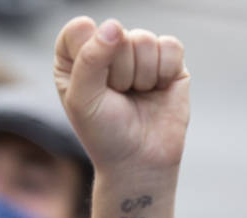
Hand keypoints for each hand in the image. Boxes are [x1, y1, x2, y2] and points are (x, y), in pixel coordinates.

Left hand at [53, 17, 189, 172]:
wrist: (140, 162)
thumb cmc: (105, 135)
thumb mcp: (83, 101)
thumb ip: (90, 60)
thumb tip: (113, 27)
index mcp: (76, 59)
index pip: (79, 29)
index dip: (89, 53)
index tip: (94, 83)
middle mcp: (106, 51)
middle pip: (116, 33)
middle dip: (119, 72)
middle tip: (118, 97)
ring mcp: (138, 54)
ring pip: (144, 39)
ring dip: (141, 76)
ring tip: (136, 96)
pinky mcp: (168, 61)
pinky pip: (170, 47)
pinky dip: (164, 72)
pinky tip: (157, 90)